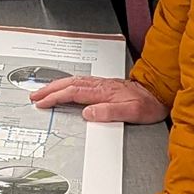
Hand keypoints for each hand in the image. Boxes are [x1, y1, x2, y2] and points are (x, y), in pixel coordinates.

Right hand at [30, 74, 164, 123]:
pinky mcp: (104, 85)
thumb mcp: (132, 113)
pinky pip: (79, 82)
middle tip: (34, 95)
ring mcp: (101, 84)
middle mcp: (100, 85)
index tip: (42, 103)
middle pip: (68, 83)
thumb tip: (88, 113)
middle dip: (49, 88)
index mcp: (103, 92)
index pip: (73, 92)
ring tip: (43, 91)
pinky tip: (63, 87)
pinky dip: (66, 84)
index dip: (55, 97)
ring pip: (73, 81)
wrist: (159, 94)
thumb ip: (109, 112)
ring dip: (55, 85)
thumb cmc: (148, 105)